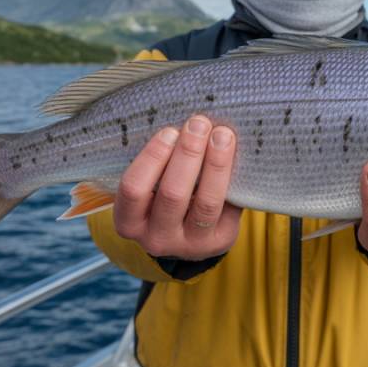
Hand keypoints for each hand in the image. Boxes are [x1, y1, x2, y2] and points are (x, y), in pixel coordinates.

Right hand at [114, 115, 241, 259]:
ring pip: (206, 203)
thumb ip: (158, 162)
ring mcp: (190, 244)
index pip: (134, 189)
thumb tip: (183, 122)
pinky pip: (230, 207)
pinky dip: (234, 178)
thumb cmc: (162, 194)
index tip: (170, 131)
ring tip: (223, 135)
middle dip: (188, 154)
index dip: (152, 158)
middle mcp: (156, 238)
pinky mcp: (220, 241)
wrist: (188, 233)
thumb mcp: (148, 186)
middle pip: (172, 194)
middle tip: (199, 124)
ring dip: (216, 164)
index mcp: (129, 222)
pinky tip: (238, 154)